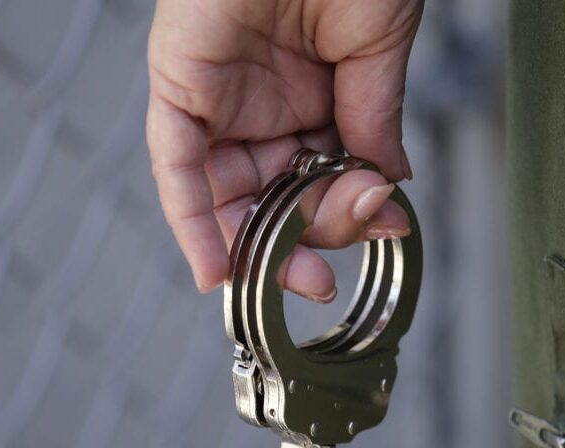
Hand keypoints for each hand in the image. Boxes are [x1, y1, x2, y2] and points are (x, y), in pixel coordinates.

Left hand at [146, 0, 421, 299]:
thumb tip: (386, 192)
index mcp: (312, 95)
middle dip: (299, 245)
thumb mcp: (377, 51)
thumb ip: (373, 125)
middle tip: (323, 278)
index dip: (345, 215)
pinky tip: (218, 270)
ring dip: (256, 245)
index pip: (322, 177)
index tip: (380, 233)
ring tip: (294, 274)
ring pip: (228, 194)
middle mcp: (262, 105)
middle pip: (274, 198)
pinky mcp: (179, 87)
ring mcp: (219, 99)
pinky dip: (193, 222)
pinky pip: (178, 168)